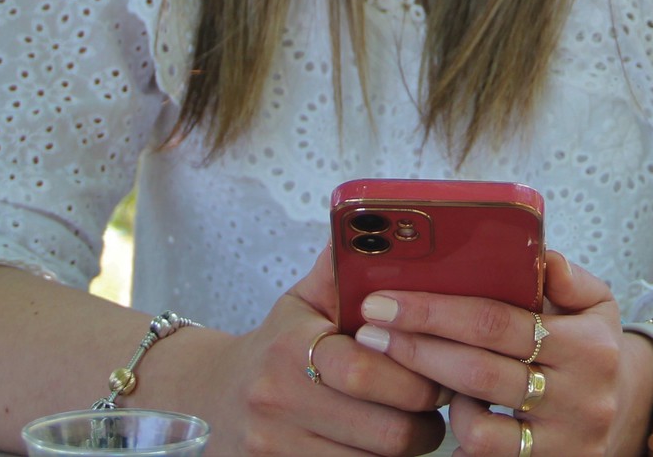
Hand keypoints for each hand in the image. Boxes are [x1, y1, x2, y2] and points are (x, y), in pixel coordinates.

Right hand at [165, 246, 446, 456]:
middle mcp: (278, 402)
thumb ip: (342, 268)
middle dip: (427, 422)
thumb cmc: (276, 346)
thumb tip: (378, 220)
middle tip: (441, 406)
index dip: (417, 376)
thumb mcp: (301, 303)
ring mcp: (275, 448)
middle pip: (384, 431)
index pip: (367, 370)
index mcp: (290, 348)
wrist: (211, 400)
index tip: (441, 372)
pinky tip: (385, 449)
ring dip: (409, 452)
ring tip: (420, 429)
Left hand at [354, 251, 652, 456]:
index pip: (497, 323)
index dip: (433, 311)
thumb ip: (565, 276)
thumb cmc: (588, 347)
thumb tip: (537, 254)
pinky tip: (450, 413)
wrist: (621, 413)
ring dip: (437, 398)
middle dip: (415, 349)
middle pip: (477, 372)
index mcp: (589, 345)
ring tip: (417, 373)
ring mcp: (563, 443)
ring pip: (476, 427)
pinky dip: (460, 437)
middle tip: (369, 332)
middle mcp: (581, 398)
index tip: (384, 301)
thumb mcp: (594, 304)